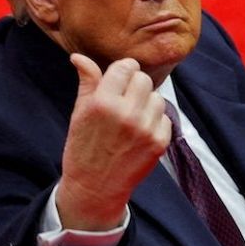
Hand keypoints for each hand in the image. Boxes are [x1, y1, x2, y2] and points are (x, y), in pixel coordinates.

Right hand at [56, 55, 171, 230]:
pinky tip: (139, 132)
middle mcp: (126, 114)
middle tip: (124, 99)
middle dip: (134, 85)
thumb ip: (87, 82)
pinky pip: (165, 117)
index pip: (126, 67)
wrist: (94, 189)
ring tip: (131, 117)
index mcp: (102, 103)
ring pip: (157, 97)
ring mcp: (145, 129)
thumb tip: (79, 56)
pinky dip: (155, 121)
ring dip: (146, 103)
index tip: (119, 78)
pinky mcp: (159, 142)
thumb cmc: (83, 148)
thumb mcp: (79, 114)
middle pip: (144, 79)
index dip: (123, 70)